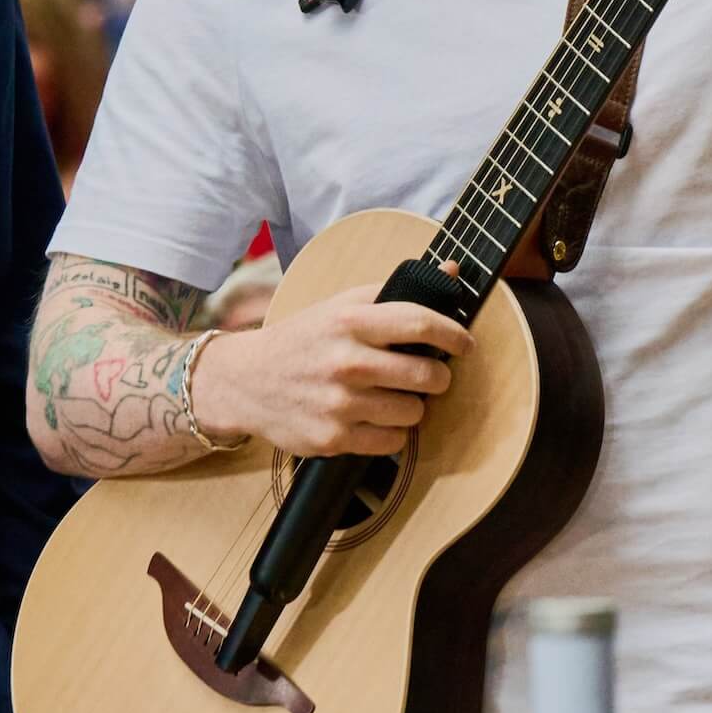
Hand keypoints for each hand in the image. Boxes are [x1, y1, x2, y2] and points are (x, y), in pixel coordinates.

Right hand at [191, 282, 474, 457]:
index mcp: (350, 321)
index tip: (465, 343)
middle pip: (425, 374)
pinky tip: (378, 418)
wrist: (246, 380)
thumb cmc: (304, 338)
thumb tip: (452, 270)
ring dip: (415, 406)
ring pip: (414, 412)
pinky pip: (392, 443)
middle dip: (438, 376)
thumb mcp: (343, 304)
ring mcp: (339, 404)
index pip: (419, 323)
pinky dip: (394, 433)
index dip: (453, 334)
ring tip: (398, 395)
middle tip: (431, 374)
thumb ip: (397, 289)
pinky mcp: (332, 439)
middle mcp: (346, 362)